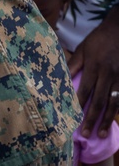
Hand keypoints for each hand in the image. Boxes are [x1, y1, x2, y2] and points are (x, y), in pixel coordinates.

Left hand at [68, 7, 118, 136]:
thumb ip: (73, 64)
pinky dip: (118, 110)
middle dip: (92, 119)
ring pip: (114, 103)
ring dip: (108, 120)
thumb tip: (61, 77)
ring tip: (102, 134)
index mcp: (94, 67)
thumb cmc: (99, 39)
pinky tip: (114, 120)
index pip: (85, 90)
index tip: (71, 117)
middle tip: (85, 133)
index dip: (78, 104)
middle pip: (99, 101)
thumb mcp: (83, 49)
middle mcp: (108, 75)